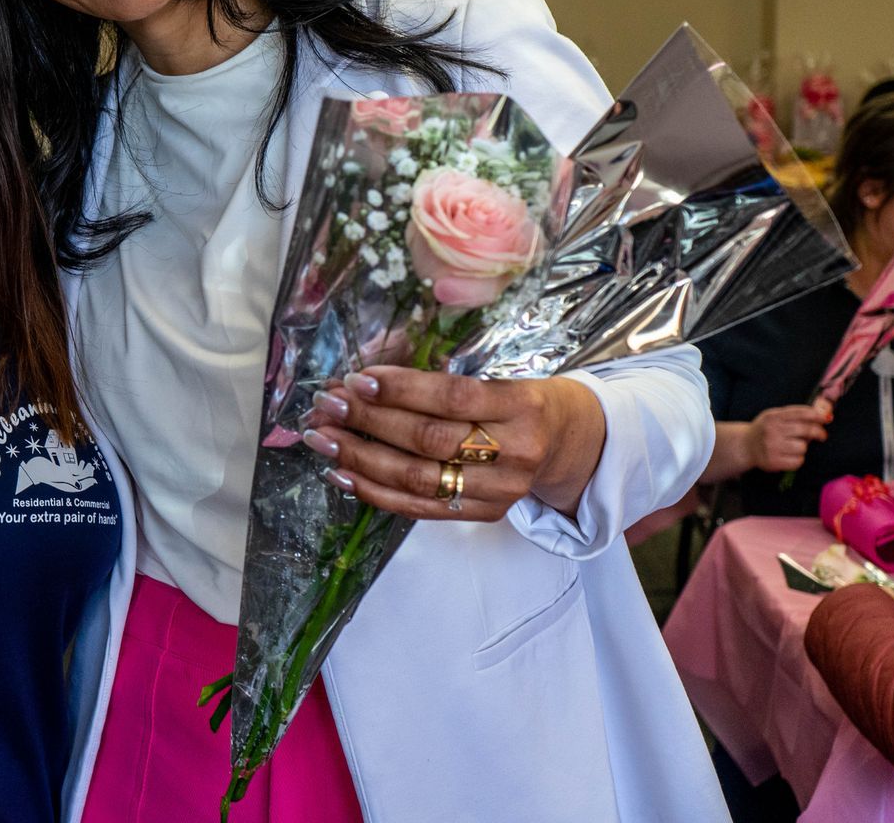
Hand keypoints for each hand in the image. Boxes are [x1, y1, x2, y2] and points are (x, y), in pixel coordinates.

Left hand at [302, 367, 604, 520]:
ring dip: (360, 456)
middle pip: (429, 439)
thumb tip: (361, 377)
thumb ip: (439, 379)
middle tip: (327, 404)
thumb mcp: (499, 379)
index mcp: (521, 406)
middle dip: (369, 421)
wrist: (571, 446)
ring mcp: (498, 490)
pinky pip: (418, 508)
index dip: (401, 389)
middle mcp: (514, 452)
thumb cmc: (522, 402)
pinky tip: (340, 472)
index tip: (357, 379)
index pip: (453, 398)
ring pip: (417, 477)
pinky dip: (373, 491)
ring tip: (322, 436)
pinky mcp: (481, 514)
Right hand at [748, 403, 829, 472]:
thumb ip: (796, 414)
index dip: (817, 415)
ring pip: (802, 447)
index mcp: (773, 416)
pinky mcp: (773, 461)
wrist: (745, 446)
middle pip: (806, 430)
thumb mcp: (776, 416)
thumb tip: (825, 414)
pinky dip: (798, 459)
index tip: (826, 419)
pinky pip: (798, 461)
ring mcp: (771, 446)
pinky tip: (790, 456)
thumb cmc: (766, 430)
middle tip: (821, 435)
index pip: (801, 413)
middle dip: (818, 432)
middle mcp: (771, 430)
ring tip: (795, 446)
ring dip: (803, 447)